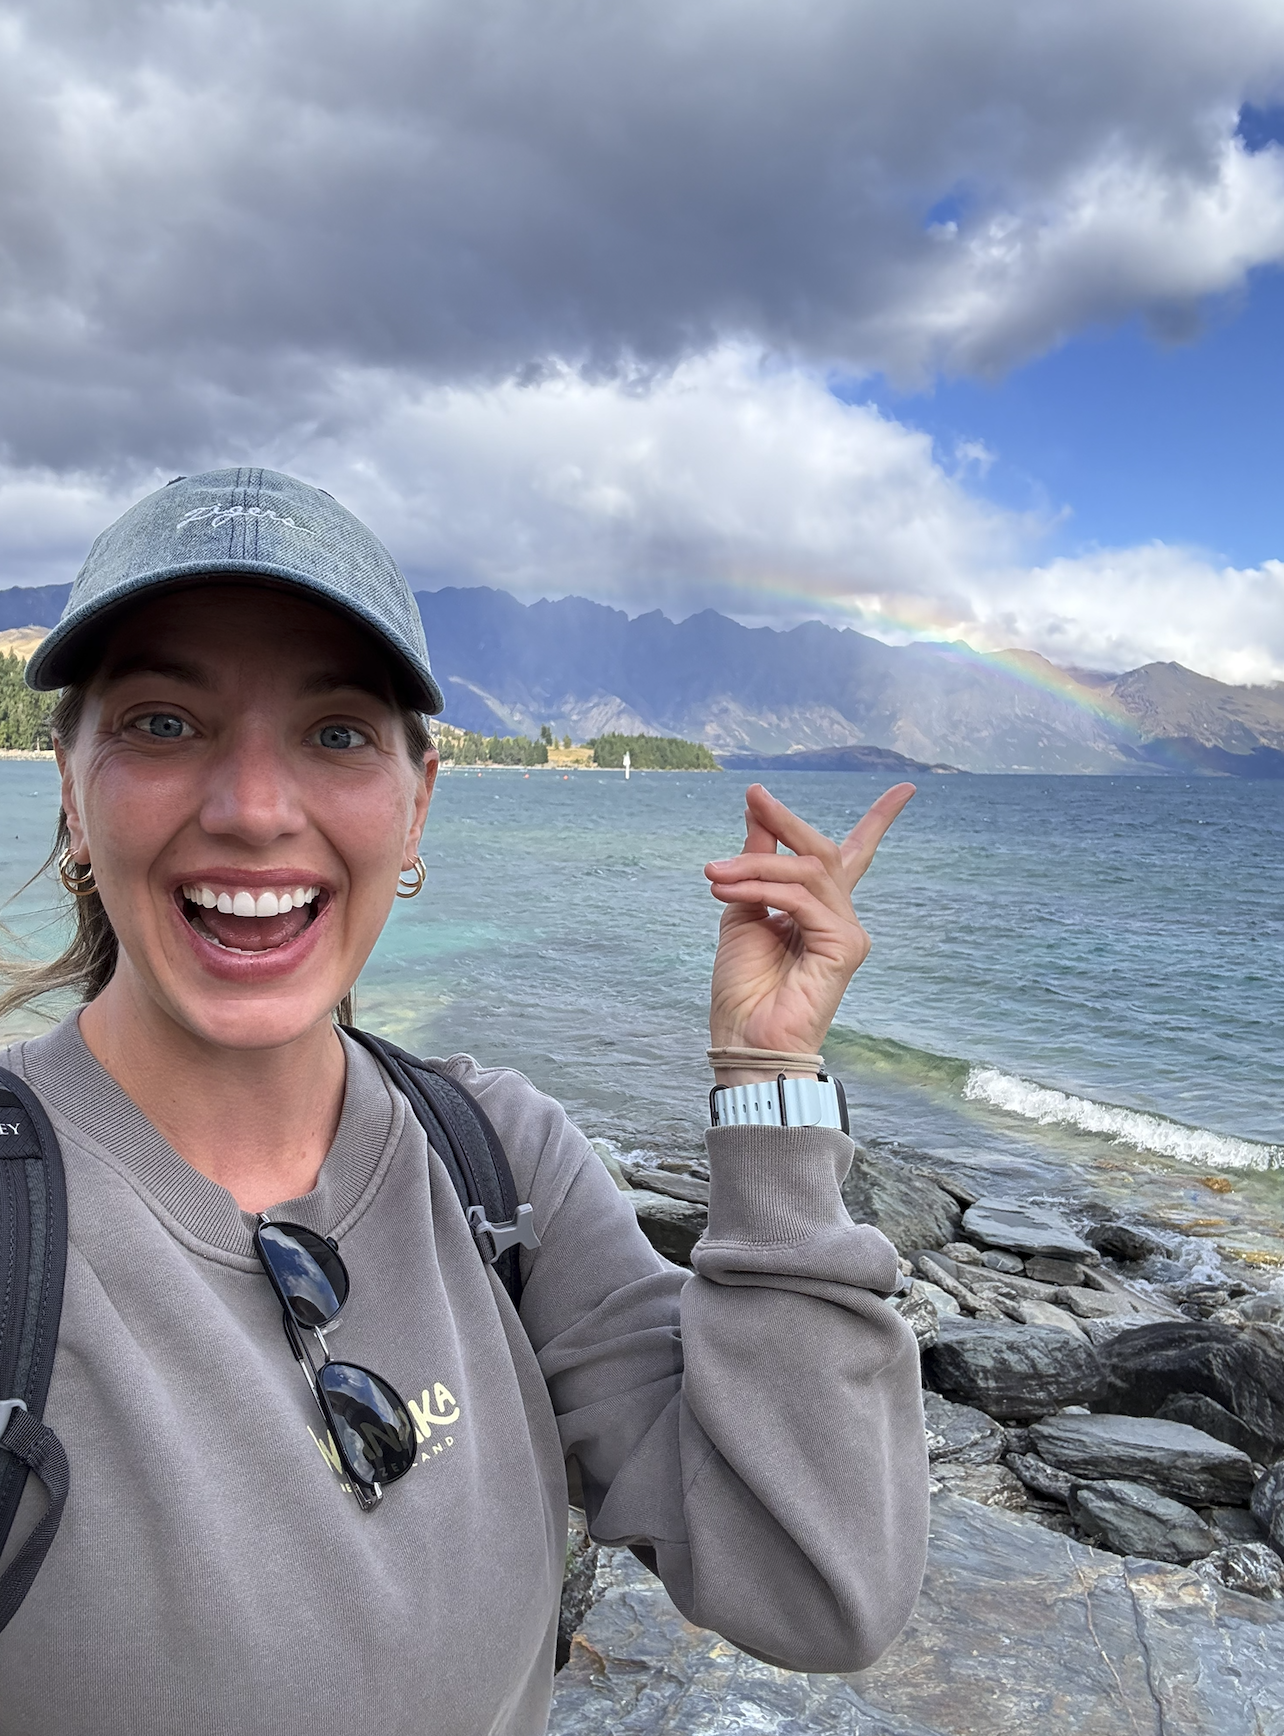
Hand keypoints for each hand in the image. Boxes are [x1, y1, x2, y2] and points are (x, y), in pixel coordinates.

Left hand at [704, 782, 914, 1078]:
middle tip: (754, 796)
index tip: (906, 790)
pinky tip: (728, 893)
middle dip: (787, 821)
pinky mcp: (845, 946)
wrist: (743, 1037)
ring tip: (714, 874)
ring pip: (805, 871)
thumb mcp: (742, 909)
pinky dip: (761, 888)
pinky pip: (800, 899)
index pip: (855, 856)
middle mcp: (840, 918)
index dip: (880, 820)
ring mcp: (846, 931)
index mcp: (819, 910)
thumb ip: (755, 862)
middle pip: (823, 852)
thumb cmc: (743, 987)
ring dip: (753, 865)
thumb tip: (758, 812)